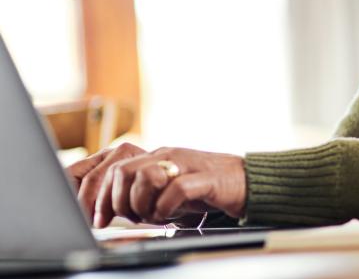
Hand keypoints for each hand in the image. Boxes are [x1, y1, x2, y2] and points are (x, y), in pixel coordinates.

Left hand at [67, 143, 245, 227]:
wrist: (243, 181)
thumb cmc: (202, 189)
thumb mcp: (165, 190)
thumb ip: (139, 194)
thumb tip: (105, 211)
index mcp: (154, 158)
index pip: (112, 168)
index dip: (97, 196)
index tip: (97, 221)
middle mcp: (166, 156)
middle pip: (122, 172)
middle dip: (116, 203)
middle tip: (128, 220)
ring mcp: (185, 164)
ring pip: (145, 178)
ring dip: (142, 206)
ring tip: (155, 217)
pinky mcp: (204, 178)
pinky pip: (175, 190)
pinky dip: (167, 208)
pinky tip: (172, 215)